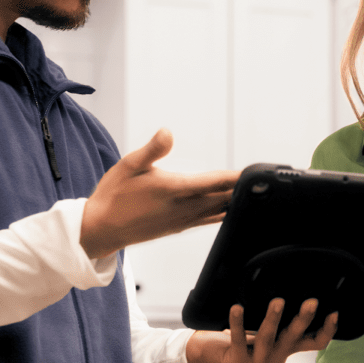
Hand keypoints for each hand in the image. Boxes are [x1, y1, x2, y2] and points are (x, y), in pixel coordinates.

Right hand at [80, 129, 238, 258]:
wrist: (100, 229)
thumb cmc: (113, 196)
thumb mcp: (129, 165)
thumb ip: (152, 150)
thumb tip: (167, 132)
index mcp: (172, 189)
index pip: (213, 182)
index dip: (235, 178)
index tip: (253, 173)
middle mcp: (181, 208)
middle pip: (222, 198)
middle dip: (241, 190)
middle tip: (263, 183)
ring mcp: (182, 220)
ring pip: (217, 212)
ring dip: (235, 203)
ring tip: (253, 195)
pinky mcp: (178, 228)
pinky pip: (208, 221)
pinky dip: (223, 214)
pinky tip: (230, 210)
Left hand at [186, 298, 335, 362]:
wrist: (211, 357)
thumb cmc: (241, 337)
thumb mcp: (265, 330)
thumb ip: (280, 320)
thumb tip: (294, 288)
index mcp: (286, 351)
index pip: (314, 344)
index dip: (327, 331)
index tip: (334, 312)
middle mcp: (275, 360)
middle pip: (293, 339)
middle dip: (303, 320)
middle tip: (312, 302)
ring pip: (267, 339)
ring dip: (273, 319)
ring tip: (278, 301)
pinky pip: (239, 340)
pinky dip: (238, 322)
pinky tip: (237, 307)